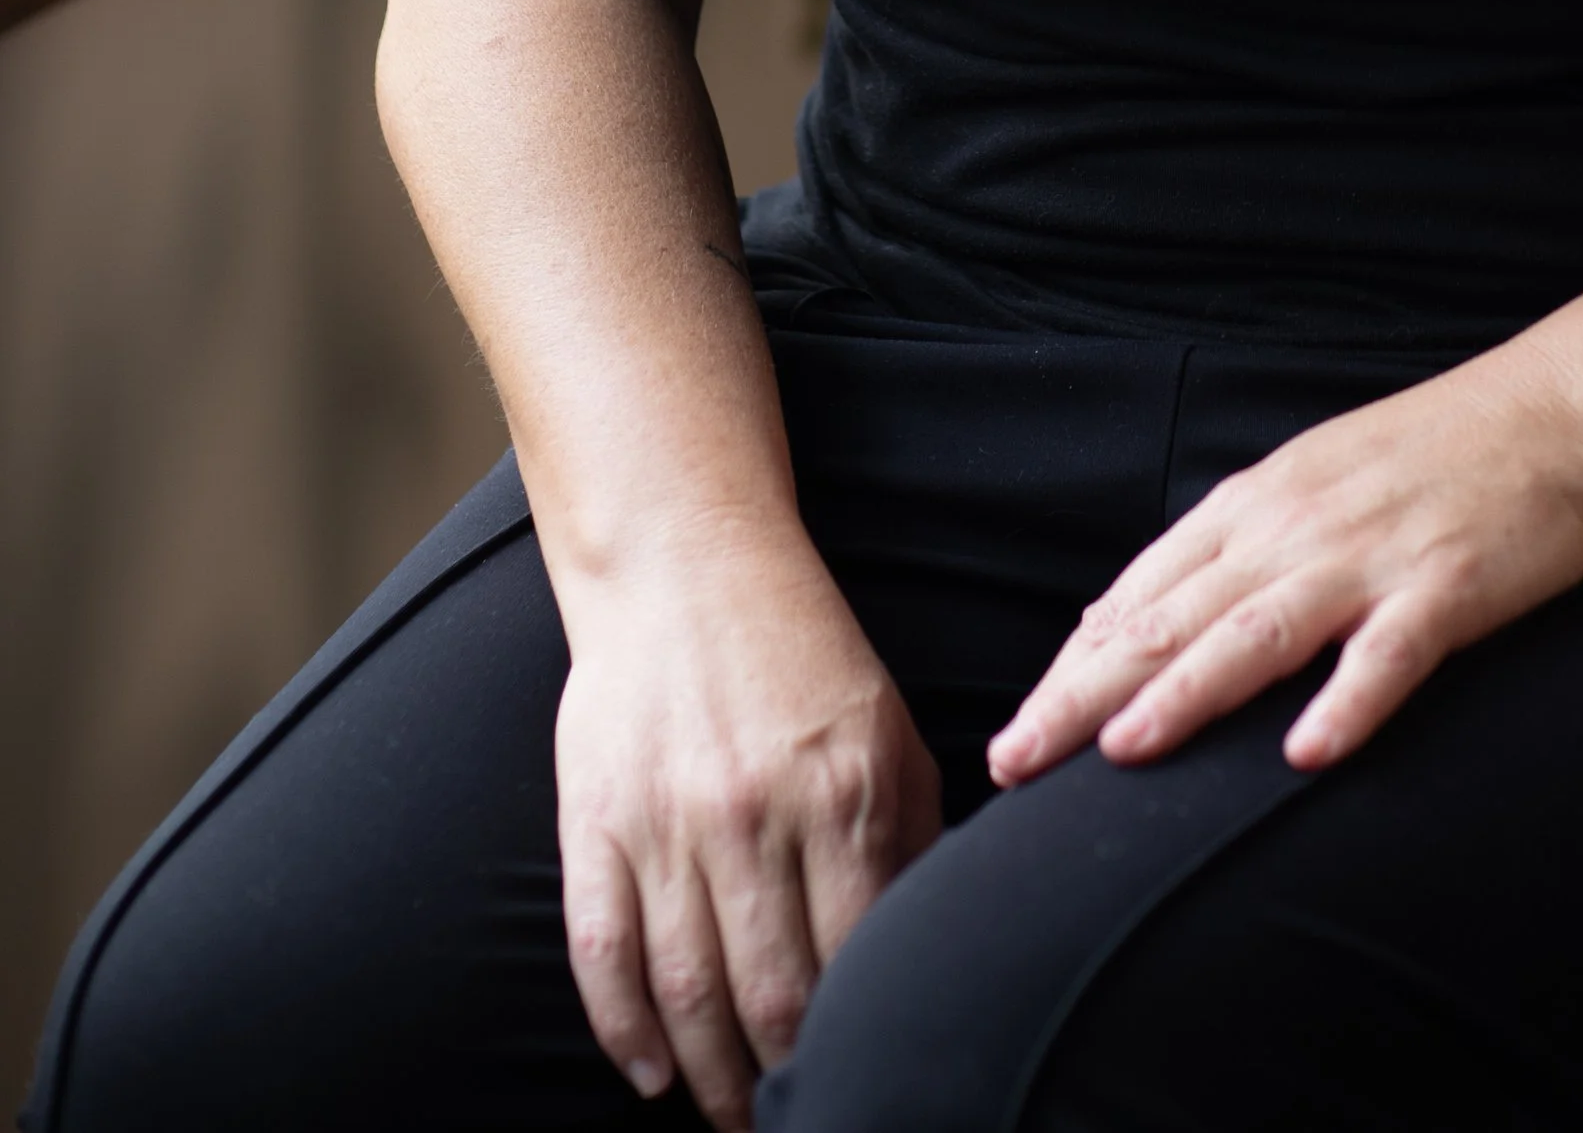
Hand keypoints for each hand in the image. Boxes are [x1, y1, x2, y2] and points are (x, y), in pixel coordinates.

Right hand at [554, 530, 940, 1128]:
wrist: (685, 563)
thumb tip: (931, 947)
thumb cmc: (800, 653)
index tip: (871, 1077)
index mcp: (843, 790)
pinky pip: (602, 952)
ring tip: (736, 1118)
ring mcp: (665, 819)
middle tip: (801, 1121)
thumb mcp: (884, 729)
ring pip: (686, 992)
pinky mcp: (594, 818)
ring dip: (711, 1080)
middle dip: (787, 1082)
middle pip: (770, 997)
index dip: (862, 1039)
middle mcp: (753, 811)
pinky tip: (652, 1075)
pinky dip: (623, 1031)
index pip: (858, 960)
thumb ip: (908, 835)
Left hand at [986, 343, 1582, 787]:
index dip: (1074, 666)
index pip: (1141, 594)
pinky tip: (1311, 754)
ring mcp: (1370, 555)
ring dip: (1189, 691)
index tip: (1017, 736)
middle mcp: (1296, 526)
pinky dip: (1348, 701)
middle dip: (1090, 691)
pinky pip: (1391, 652)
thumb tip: (1118, 618)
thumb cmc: (1422, 458)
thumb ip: (1219, 551)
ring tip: (1126, 749)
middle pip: (1177, 617)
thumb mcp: (1302, 484)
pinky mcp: (1447, 584)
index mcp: (1256, 505)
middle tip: (1020, 758)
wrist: (1550, 413)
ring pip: (1261, 630)